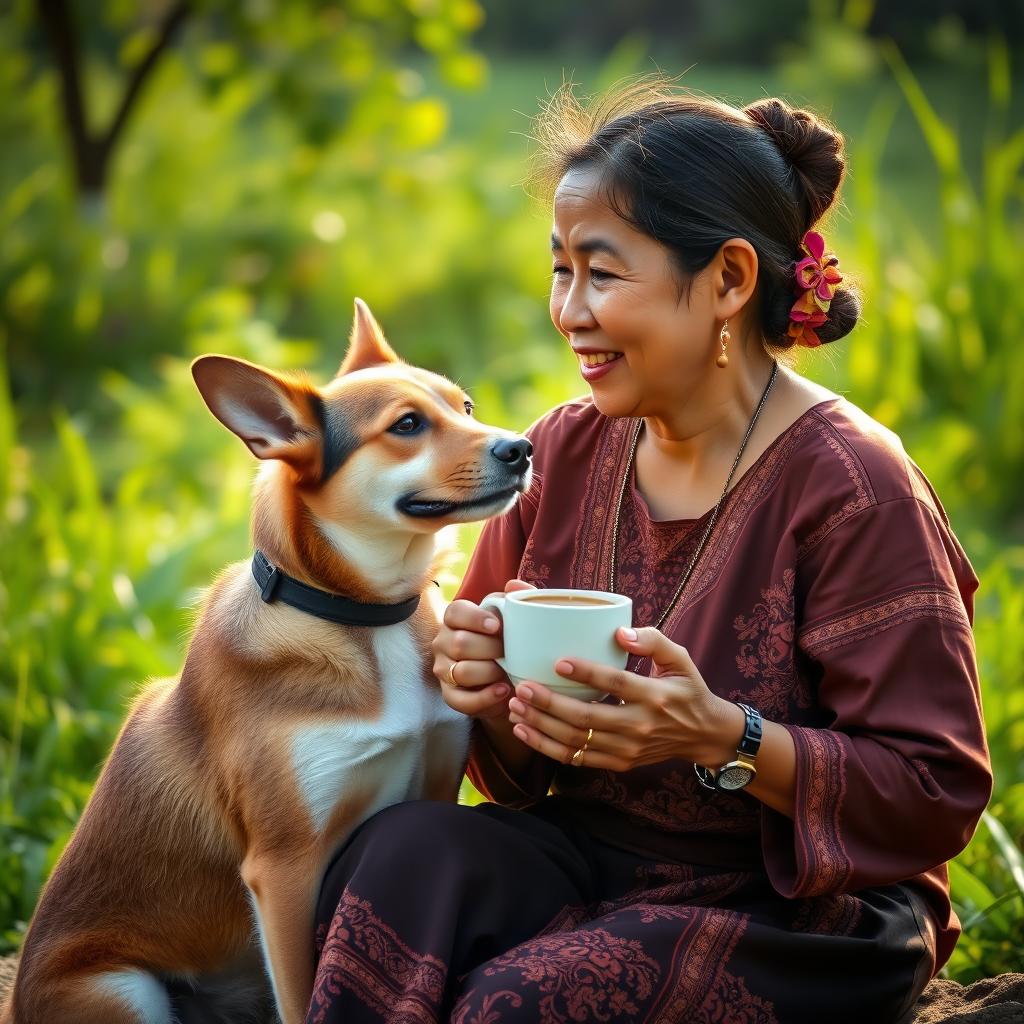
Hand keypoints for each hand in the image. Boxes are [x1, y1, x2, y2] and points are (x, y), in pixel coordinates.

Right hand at [432, 579, 534, 719]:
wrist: (510, 679)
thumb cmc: (509, 642)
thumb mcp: (515, 619)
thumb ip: (518, 599)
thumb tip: (513, 586)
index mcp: (456, 619)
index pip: (455, 611)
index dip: (475, 618)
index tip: (497, 626)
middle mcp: (444, 642)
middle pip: (460, 643)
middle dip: (490, 649)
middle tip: (509, 653)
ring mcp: (444, 670)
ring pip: (461, 671)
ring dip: (489, 672)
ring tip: (507, 672)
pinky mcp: (450, 695)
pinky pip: (461, 700)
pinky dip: (485, 697)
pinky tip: (503, 691)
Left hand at [506, 626, 742, 769]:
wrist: (704, 736)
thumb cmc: (687, 689)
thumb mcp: (680, 659)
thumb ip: (653, 640)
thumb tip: (619, 633)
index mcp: (655, 695)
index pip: (617, 684)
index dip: (587, 673)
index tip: (558, 662)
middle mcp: (640, 726)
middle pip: (587, 718)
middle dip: (549, 704)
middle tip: (522, 687)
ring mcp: (628, 749)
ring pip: (577, 741)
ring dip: (541, 726)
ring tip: (515, 708)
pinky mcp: (619, 762)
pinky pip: (577, 758)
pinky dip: (548, 747)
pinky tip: (525, 731)